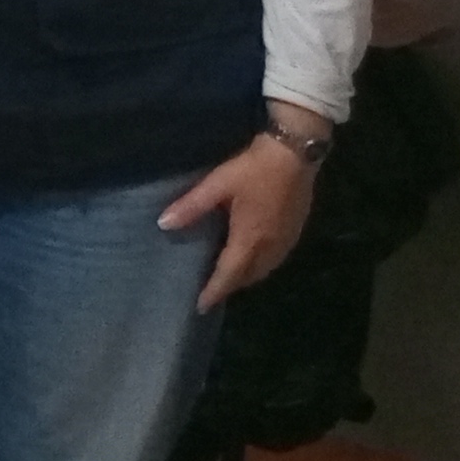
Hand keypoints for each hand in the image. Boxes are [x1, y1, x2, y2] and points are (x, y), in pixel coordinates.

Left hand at [160, 126, 320, 310]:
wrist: (295, 154)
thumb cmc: (254, 169)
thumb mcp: (218, 185)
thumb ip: (192, 206)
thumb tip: (164, 224)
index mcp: (250, 238)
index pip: (229, 273)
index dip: (215, 291)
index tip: (200, 306)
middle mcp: (271, 245)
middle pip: (249, 276)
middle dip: (230, 286)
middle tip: (211, 291)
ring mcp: (287, 239)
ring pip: (266, 269)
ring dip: (247, 277)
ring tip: (228, 278)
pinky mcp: (295, 230)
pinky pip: (276, 259)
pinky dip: (262, 265)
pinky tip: (252, 257)